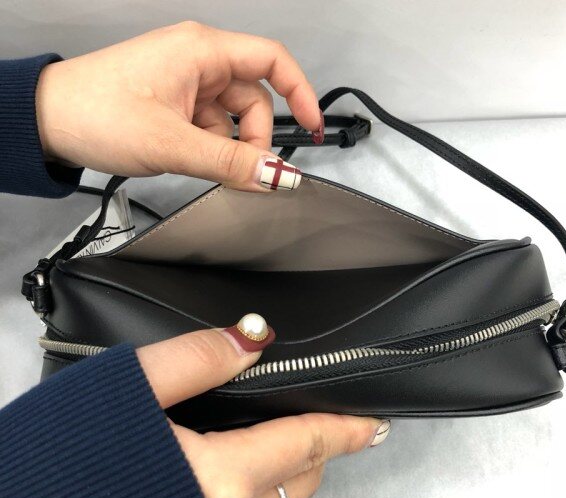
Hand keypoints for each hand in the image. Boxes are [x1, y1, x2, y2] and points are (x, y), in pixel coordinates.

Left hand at [35, 21, 323, 191]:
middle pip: (254, 98)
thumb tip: (278, 176)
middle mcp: (197, 61)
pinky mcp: (174, 103)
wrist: (49, 122)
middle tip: (246, 169)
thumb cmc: (96, 112)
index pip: (272, 61)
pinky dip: (210, 147)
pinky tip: (188, 157)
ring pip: (232, 118)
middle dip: (255, 137)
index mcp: (201, 50)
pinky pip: (210, 126)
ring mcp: (185, 83)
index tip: (312, 127)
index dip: (300, 93)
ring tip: (201, 162)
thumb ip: (232, 162)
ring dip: (228, 146)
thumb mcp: (174, 143)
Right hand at [136, 315, 389, 497]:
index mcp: (219, 479)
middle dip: (316, 448)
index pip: (308, 444)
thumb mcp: (127, 387)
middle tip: (318, 417)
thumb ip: (198, 358)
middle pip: (298, 481)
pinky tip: (228, 468)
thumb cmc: (56, 460)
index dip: (346, 429)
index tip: (374, 423)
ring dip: (287, 473)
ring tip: (277, 436)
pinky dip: (256, 495)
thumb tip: (255, 336)